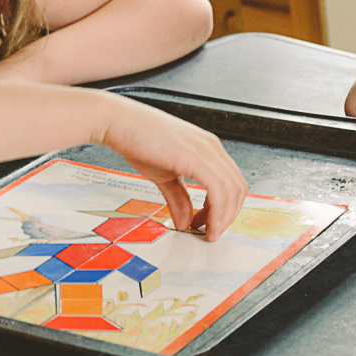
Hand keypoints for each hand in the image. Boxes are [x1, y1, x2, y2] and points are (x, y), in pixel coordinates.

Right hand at [100, 98, 247, 240]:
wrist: (118, 122)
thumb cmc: (137, 140)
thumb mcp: (163, 176)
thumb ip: (178, 198)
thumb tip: (185, 222)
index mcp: (207, 149)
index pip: (231, 182)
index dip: (226, 208)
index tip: (211, 224)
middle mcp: (211, 147)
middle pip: (238, 188)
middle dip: (228, 215)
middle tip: (212, 233)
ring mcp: (205, 150)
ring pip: (232, 190)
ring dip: (224, 217)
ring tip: (209, 233)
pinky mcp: (194, 156)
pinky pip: (218, 188)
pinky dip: (217, 210)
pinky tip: (205, 223)